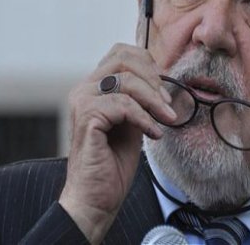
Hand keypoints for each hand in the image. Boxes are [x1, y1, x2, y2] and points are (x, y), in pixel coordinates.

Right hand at [58, 44, 175, 243]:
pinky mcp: (86, 117)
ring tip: (166, 120)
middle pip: (124, 58)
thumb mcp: (133, 120)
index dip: (147, 63)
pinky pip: (123, 104)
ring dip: (153, 100)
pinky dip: (144, 118)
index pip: (121, 52)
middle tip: (167, 104)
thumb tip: (162, 78)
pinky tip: (153, 134)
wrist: (97, 197)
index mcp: (95, 86)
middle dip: (153, 79)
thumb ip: (140, 97)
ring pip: (126, 80)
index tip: (163, 86)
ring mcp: (82, 101)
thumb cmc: (114, 160)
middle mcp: (84, 88)